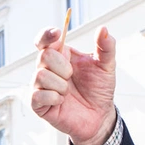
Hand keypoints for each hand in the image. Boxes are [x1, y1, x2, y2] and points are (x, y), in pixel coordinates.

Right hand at [30, 26, 117, 144]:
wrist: (100, 116)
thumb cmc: (99, 90)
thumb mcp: (106, 66)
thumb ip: (106, 47)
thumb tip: (103, 29)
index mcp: (61, 55)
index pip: (44, 40)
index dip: (46, 34)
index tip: (57, 33)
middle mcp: (47, 68)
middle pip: (44, 55)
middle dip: (63, 66)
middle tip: (72, 76)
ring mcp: (41, 86)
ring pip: (40, 75)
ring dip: (60, 85)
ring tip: (68, 91)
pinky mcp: (38, 104)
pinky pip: (38, 95)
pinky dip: (54, 98)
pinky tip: (62, 101)